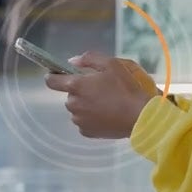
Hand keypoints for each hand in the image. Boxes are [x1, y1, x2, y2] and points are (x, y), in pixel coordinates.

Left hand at [43, 51, 157, 138]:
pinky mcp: (87, 132)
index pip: (51, 81)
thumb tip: (71, 62)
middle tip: (98, 90)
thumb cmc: (126, 87)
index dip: (52, 76)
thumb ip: (88, 59)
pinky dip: (91, 118)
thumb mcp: (111, 64)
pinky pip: (83, 122)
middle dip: (80, 91)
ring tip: (105, 104)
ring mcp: (79, 120)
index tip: (56, 75)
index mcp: (76, 85)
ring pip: (77, 109)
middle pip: (69, 95)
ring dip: (85, 105)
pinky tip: (105, 115)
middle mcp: (73, 103)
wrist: (140, 116)